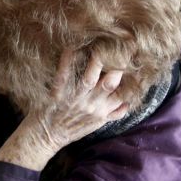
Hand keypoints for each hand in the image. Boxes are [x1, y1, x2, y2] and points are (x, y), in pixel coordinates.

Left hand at [0, 50, 128, 170]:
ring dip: (96, 61)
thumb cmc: (73, 128)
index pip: (123, 93)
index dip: (130, 76)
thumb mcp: (97, 124)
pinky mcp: (57, 95)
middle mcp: (91, 105)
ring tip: (100, 44)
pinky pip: (63, 75)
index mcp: (103, 111)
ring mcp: (74, 100)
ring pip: (89, 79)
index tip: (132, 59)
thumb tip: (128, 103)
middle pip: (110, 83)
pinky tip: (71, 47)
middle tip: (119, 46)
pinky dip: (67, 61)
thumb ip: (113, 114)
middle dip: (117, 65)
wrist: (47, 136)